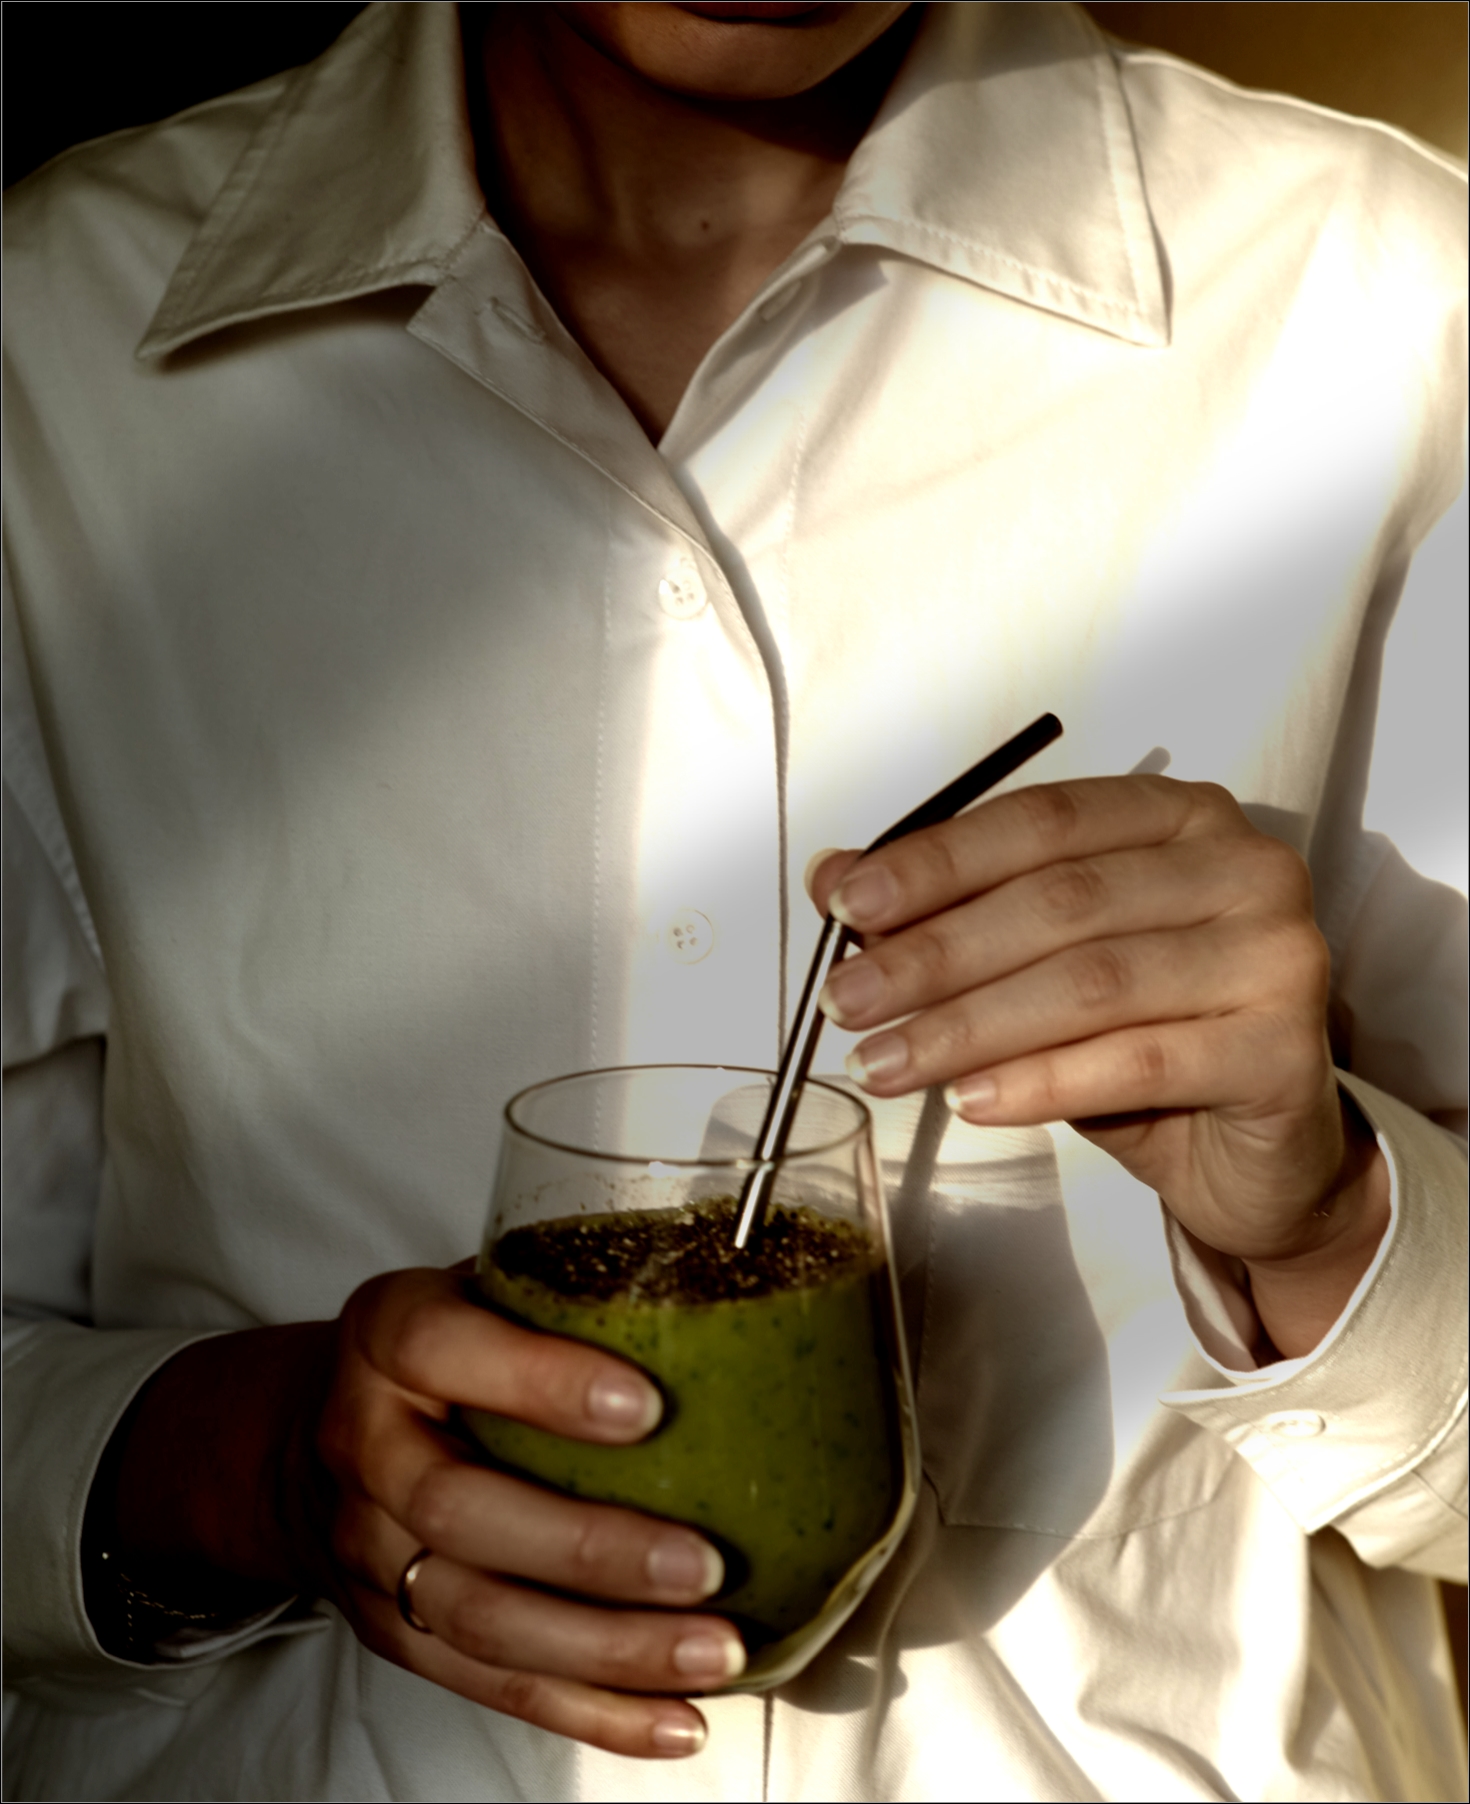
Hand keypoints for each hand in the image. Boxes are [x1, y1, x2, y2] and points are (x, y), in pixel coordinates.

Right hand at [112, 1268, 740, 1756]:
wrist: (309, 1439)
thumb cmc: (446, 1348)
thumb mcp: (482, 1284)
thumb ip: (570, 1289)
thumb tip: (741, 1280)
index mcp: (390, 1335)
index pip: (444, 1350)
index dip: (542, 1383)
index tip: (649, 1407)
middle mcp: (363, 1444)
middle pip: (463, 1515)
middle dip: (591, 1551)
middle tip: (705, 1565)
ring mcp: (369, 1552)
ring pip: (479, 1620)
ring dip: (606, 1651)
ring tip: (715, 1653)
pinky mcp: (395, 1632)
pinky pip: (490, 1686)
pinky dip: (589, 1713)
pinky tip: (675, 1722)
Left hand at [806, 775, 1389, 1357]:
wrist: (1255, 1155)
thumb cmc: (1145, 1038)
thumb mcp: (1037, 968)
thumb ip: (948, 913)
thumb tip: (830, 877)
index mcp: (1179, 816)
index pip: (1042, 821)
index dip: (937, 862)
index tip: (846, 906)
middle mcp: (1244, 866)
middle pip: (1060, 900)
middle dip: (935, 954)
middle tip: (845, 1002)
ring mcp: (1276, 954)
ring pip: (1091, 982)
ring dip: (967, 1026)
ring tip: (883, 1063)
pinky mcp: (1283, 1050)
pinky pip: (1137, 1061)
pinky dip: (1040, 1082)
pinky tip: (968, 1102)